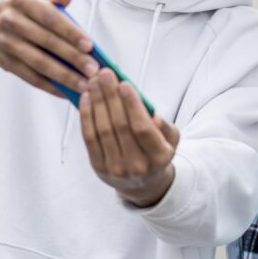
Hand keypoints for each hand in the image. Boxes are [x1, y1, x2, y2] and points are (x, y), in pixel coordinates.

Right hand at [0, 0, 97, 97]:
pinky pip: (30, 77)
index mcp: (22, 1)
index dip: (70, 32)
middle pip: (46, 42)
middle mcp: (11, 21)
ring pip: (39, 63)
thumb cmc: (14, 7)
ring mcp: (7, 44)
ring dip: (63, 76)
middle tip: (93, 69)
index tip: (89, 45)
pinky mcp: (5, 62)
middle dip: (72, 57)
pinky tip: (66, 91)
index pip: (49, 17)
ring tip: (84, 84)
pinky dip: (49, 86)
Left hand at [80, 68, 180, 206]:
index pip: (142, 128)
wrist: (143, 184)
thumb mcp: (171, 141)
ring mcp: (115, 168)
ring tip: (94, 82)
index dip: (132, 105)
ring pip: (103, 130)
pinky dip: (86, 116)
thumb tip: (153, 116)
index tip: (124, 84)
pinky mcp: (98, 167)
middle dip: (110, 96)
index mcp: (159, 158)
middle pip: (120, 126)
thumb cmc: (157, 153)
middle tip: (104, 75)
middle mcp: (137, 166)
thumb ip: (165, 128)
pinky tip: (86, 98)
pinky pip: (89, 138)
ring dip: (97, 102)